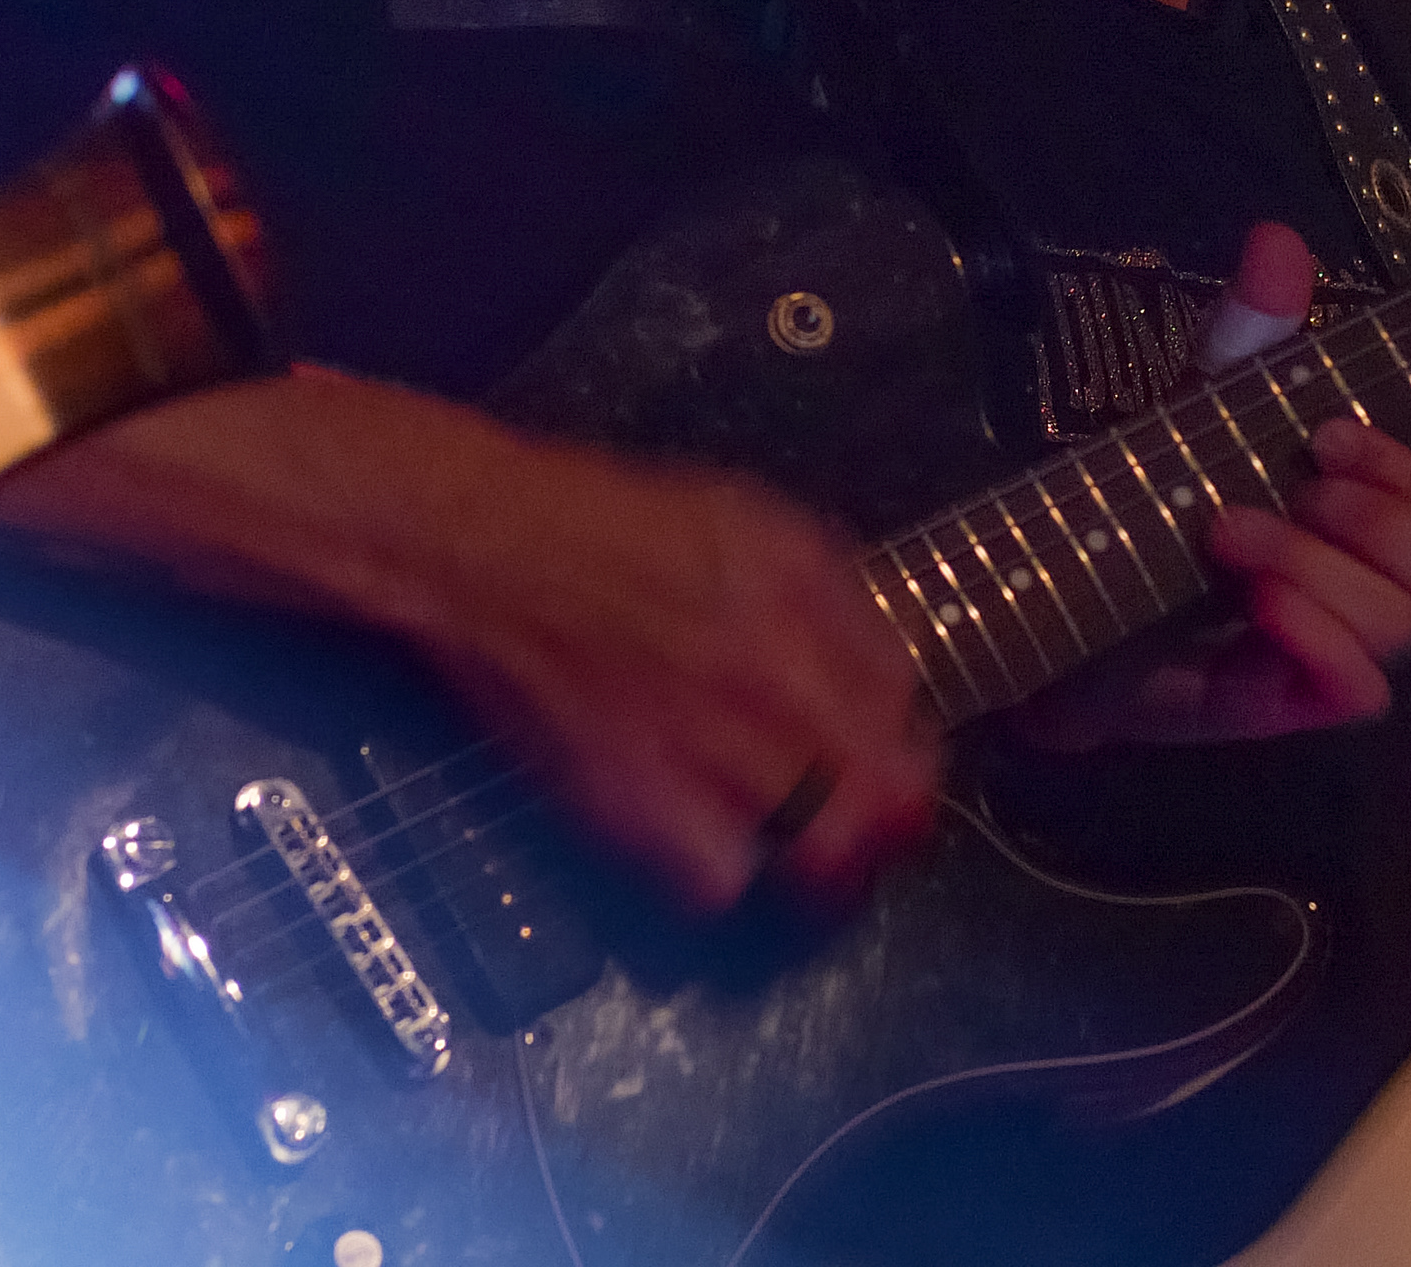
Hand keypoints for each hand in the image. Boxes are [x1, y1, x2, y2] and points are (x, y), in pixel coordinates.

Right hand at [406, 430, 945, 910]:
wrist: (491, 555)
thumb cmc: (631, 527)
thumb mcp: (768, 529)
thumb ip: (843, 609)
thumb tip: (896, 690)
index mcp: (799, 618)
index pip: (902, 719)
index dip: (918, 761)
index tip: (910, 770)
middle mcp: (758, 694)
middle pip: (873, 805)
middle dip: (890, 827)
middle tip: (878, 829)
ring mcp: (695, 757)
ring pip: (810, 859)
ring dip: (827, 863)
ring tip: (813, 850)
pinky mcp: (627, 806)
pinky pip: (714, 882)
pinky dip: (734, 875)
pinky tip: (726, 843)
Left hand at [1011, 226, 1410, 749]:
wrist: (1056, 598)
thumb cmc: (1152, 504)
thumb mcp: (1203, 410)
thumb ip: (1251, 334)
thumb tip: (1278, 239)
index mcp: (1372, 522)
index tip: (1326, 430)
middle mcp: (1370, 592)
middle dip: (1388, 522)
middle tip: (1301, 487)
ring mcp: (1333, 653)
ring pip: (1403, 628)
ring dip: (1321, 568)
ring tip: (1228, 533)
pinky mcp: (1282, 705)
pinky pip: (1355, 690)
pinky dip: (1317, 636)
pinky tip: (1257, 604)